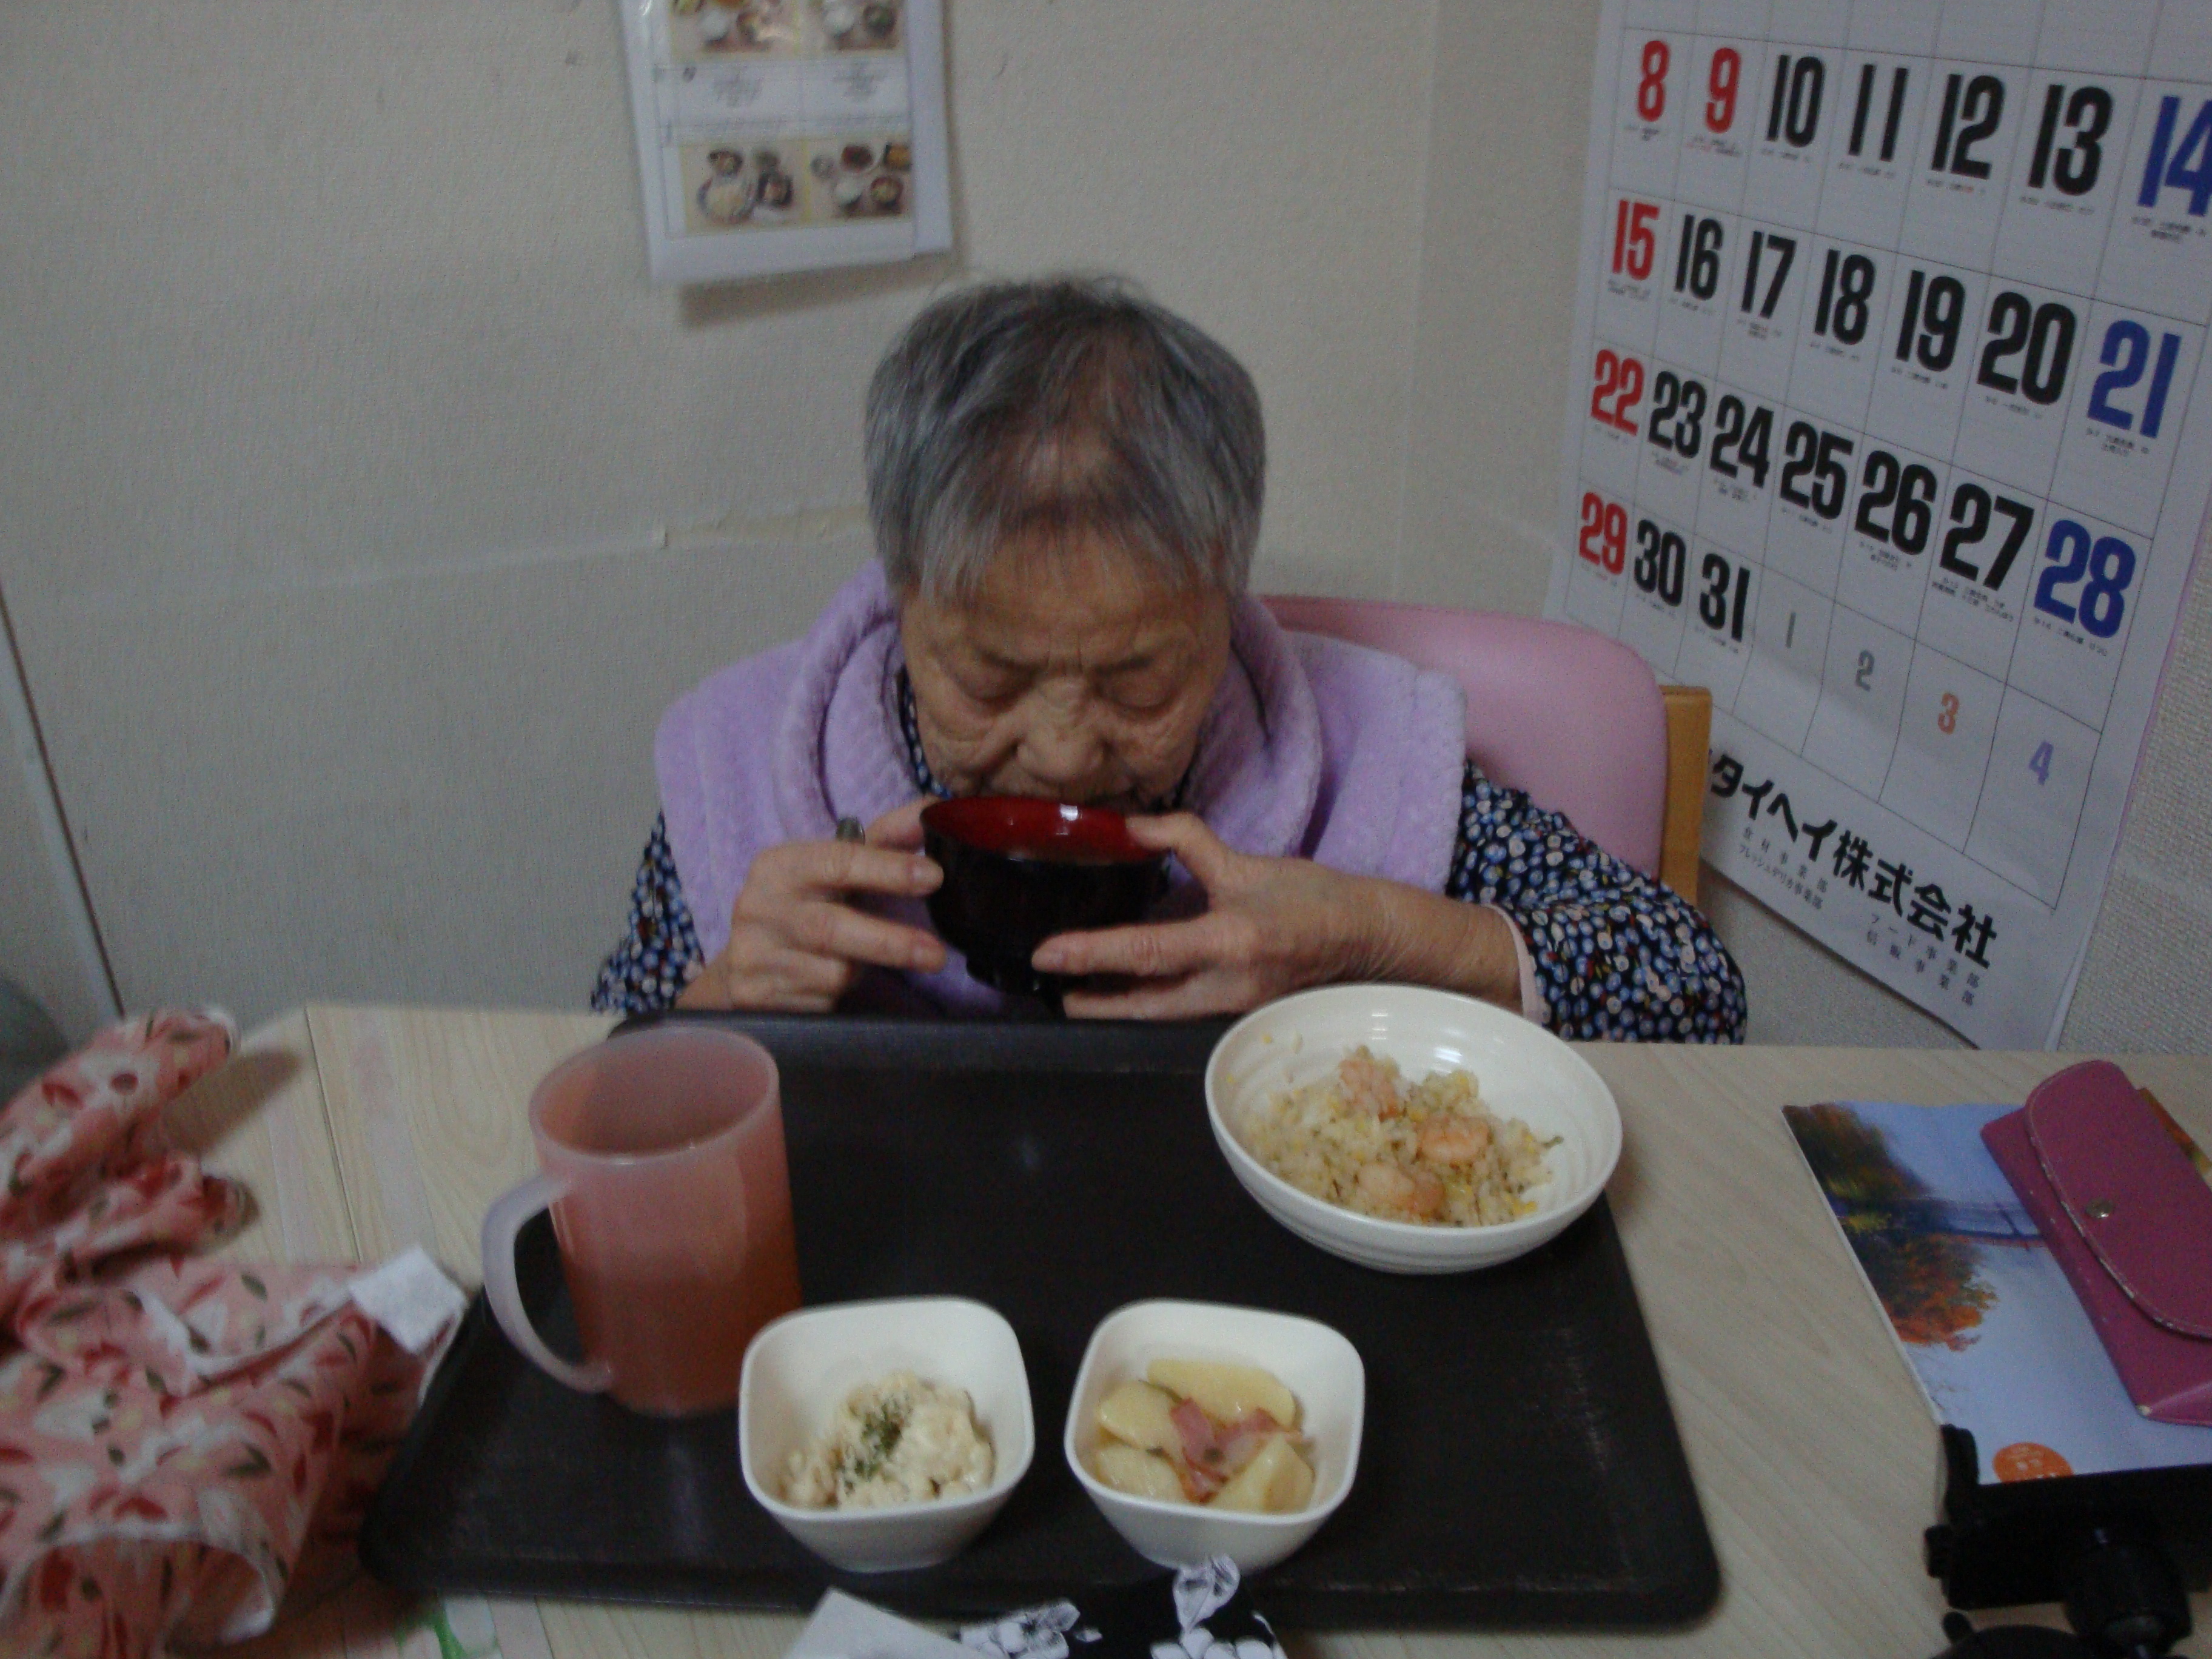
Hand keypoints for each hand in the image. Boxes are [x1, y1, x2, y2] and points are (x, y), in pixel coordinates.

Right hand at [677, 800, 946, 1012]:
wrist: (743, 965)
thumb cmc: (804, 906)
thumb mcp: (835, 868)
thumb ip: (885, 839)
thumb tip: (934, 809)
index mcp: (779, 865)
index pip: (838, 862)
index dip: (888, 869)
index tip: (933, 877)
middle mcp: (759, 907)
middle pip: (831, 928)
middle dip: (890, 942)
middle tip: (936, 954)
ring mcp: (754, 956)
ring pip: (832, 972)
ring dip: (861, 972)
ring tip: (861, 961)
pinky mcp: (756, 998)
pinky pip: (820, 1003)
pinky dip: (838, 997)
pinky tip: (827, 984)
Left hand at [1026, 814, 1369, 1019]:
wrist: (1371, 938)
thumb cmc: (1313, 898)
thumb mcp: (1247, 863)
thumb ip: (1187, 841)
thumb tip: (1131, 826)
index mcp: (1229, 942)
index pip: (1146, 949)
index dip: (1091, 953)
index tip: (1047, 955)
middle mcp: (1228, 985)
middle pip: (1145, 1003)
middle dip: (1096, 1001)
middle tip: (1053, 991)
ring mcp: (1236, 1008)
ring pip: (1164, 1012)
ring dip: (1120, 1006)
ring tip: (1080, 994)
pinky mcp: (1242, 1013)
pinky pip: (1186, 1011)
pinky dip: (1153, 1001)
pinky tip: (1132, 990)